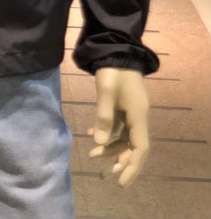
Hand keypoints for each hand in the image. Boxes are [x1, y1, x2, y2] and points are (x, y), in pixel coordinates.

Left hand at [89, 67, 149, 187]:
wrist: (115, 50)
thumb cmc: (113, 70)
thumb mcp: (106, 91)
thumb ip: (103, 116)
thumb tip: (98, 143)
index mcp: (138, 115)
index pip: (140, 148)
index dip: (132, 167)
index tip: (121, 181)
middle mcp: (137, 116)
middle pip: (133, 146)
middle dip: (120, 162)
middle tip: (105, 175)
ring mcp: (130, 110)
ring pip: (124, 137)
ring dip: (110, 148)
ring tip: (92, 156)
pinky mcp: (122, 105)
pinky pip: (117, 126)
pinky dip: (106, 133)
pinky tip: (90, 135)